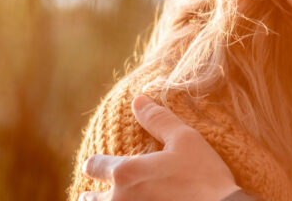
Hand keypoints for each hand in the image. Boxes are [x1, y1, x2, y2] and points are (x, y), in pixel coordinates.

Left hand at [79, 95, 240, 200]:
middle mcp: (118, 199)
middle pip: (89, 199)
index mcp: (125, 172)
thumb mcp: (185, 139)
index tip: (95, 165)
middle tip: (94, 193)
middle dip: (93, 194)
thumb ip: (158, 119)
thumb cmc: (203, 176)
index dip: (95, 164)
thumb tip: (138, 100)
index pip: (93, 166)